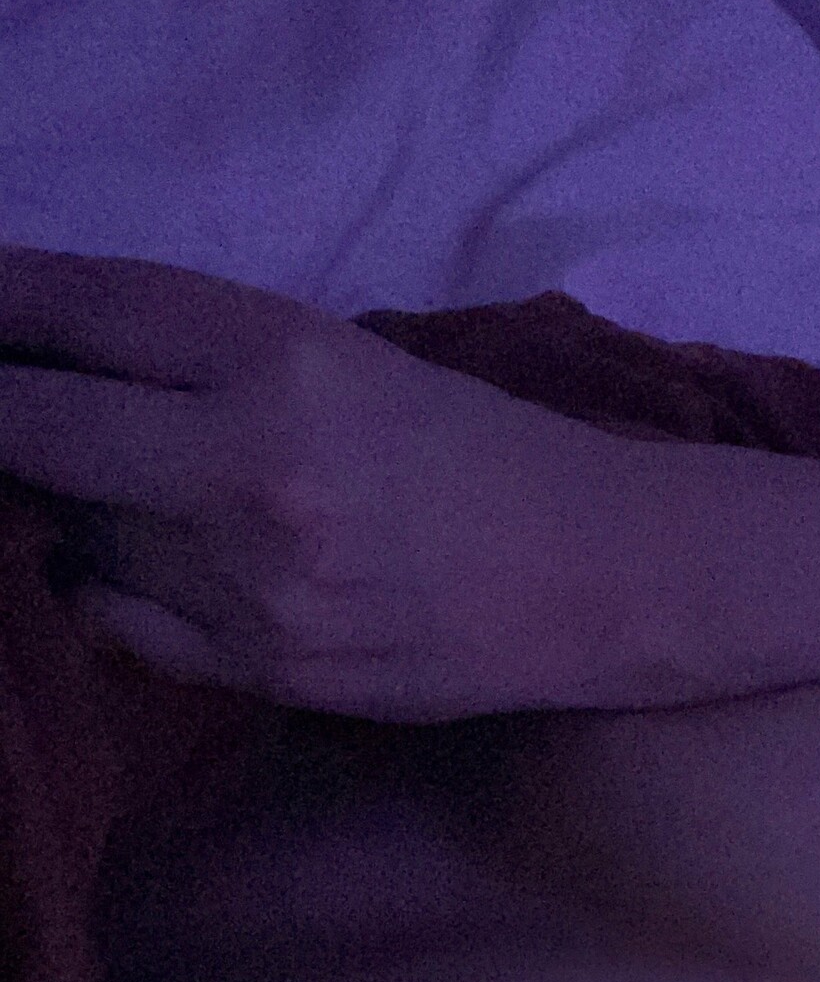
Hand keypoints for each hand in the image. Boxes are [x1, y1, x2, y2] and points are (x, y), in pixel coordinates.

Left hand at [0, 243, 618, 720]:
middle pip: (32, 429)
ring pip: (73, 532)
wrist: (597, 576)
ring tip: (120, 487)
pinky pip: (119, 621)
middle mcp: (250, 464)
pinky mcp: (266, 670)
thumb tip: (52, 369)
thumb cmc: (481, 452)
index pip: (75, 311)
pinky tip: (138, 564)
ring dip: (68, 504)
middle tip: (5, 412)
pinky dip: (105, 585)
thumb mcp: (346, 364)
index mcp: (282, 356)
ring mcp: (250, 581)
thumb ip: (200, 362)